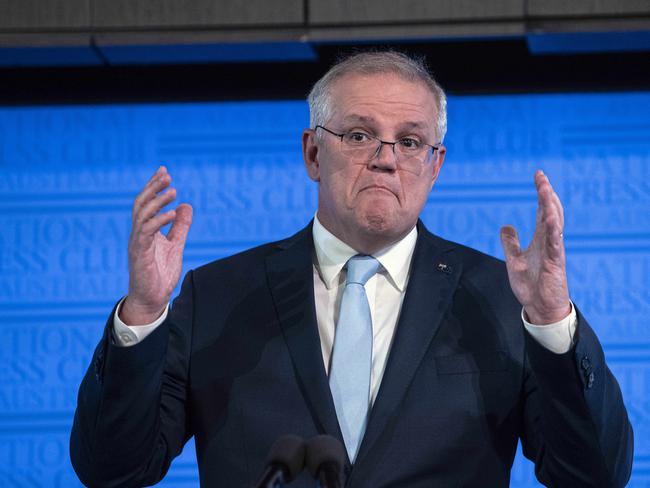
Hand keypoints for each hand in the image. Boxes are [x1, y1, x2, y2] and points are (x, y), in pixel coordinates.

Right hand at [120, 166, 192, 324]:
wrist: (152, 299)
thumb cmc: (160, 274)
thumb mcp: (176, 245)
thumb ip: (180, 227)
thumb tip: (186, 206)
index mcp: (146, 231)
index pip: (147, 203)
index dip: (153, 186)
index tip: (164, 171)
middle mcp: (139, 234)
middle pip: (141, 204)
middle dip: (153, 188)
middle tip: (167, 175)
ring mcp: (138, 243)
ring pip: (142, 215)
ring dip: (157, 201)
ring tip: (173, 191)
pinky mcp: (140, 254)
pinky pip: (147, 232)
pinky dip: (159, 221)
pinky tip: (172, 213)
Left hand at [500, 170, 570, 324]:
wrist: (540, 307)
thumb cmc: (531, 286)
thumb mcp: (514, 260)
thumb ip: (511, 243)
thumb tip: (506, 226)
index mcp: (540, 239)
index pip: (542, 211)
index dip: (541, 193)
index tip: (538, 176)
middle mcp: (549, 241)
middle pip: (550, 211)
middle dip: (546, 193)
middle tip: (541, 176)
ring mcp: (553, 250)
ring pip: (554, 223)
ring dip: (550, 206)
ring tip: (545, 189)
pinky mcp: (555, 262)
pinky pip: (555, 242)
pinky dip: (553, 228)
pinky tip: (550, 216)